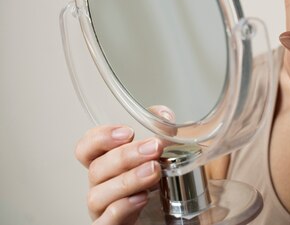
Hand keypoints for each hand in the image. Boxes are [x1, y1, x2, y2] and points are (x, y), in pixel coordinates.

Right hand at [74, 106, 173, 223]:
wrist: (165, 216)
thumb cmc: (156, 185)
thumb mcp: (160, 155)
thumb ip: (161, 132)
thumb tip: (163, 115)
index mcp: (106, 165)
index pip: (86, 149)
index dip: (100, 138)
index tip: (128, 132)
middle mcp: (100, 186)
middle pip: (96, 168)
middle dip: (126, 156)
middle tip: (154, 148)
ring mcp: (103, 210)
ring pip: (98, 195)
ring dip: (127, 180)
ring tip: (154, 171)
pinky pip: (104, 223)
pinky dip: (120, 209)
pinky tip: (140, 199)